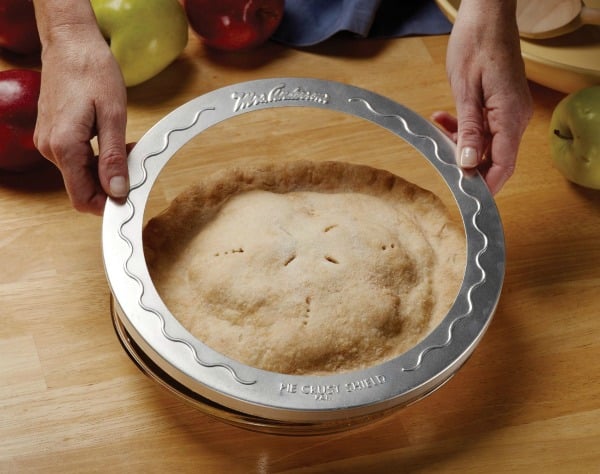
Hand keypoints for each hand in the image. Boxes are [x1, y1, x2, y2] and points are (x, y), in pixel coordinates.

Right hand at [33, 6, 129, 214]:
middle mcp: (50, 148)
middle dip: (112, 184)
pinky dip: (97, 158)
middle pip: (82, 188)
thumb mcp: (113, 115)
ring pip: (81, 174)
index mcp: (64, 147)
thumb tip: (118, 191)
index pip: (83, 198)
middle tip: (135, 163)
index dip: (108, 206)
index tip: (131, 199)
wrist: (71, 42)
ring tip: (127, 147)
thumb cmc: (91, 70)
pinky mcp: (53, 134)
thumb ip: (114, 158)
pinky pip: (76, 159)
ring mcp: (48, 141)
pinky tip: (112, 141)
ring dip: (106, 170)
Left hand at [435, 0, 531, 194]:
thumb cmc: (477, 45)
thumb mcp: (466, 90)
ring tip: (438, 132)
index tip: (465, 197)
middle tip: (442, 161)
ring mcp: (509, 111)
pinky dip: (463, 129)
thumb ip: (468, 130)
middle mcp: (515, 117)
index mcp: (510, 117)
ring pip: (486, 144)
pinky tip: (443, 120)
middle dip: (468, 165)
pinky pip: (483, 128)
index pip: (503, 165)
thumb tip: (469, 163)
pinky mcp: (500, 104)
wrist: (486, 15)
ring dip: (461, 145)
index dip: (485, 186)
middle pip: (495, 159)